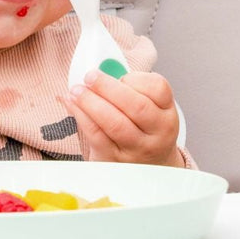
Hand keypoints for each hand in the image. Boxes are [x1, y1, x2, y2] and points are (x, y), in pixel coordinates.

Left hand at [59, 69, 182, 166]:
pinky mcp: (115, 161)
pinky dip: (82, 117)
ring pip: (115, 123)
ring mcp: (137, 149)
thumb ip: (128, 89)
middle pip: (136, 106)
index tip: (119, 74)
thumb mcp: (148, 110)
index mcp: (166, 114)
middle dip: (108, 87)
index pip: (159, 89)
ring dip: (91, 102)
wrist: (148, 170)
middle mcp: (157, 133)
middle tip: (90, 77)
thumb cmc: (142, 132)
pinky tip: (72, 104)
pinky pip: (97, 136)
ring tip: (77, 90)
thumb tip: (99, 68)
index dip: (136, 78)